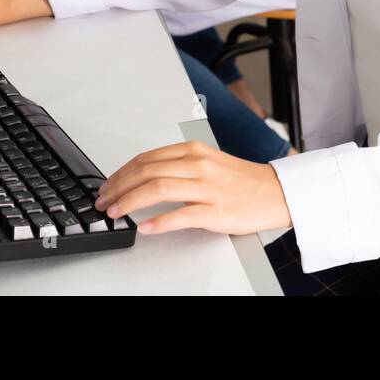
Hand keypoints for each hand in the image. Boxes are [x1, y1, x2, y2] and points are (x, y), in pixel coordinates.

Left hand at [94, 141, 291, 235]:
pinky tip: (145, 228)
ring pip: (158, 188)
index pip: (146, 158)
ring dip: (130, 201)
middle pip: (146, 171)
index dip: (121, 173)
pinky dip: (158, 222)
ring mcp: (207, 187)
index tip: (108, 185)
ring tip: (116, 212)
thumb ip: (179, 166)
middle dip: (118, 187)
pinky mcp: (215, 211)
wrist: (275, 193)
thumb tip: (144, 177)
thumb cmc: (242, 181)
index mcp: (193, 151)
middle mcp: (198, 165)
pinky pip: (181, 216)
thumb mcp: (208, 162)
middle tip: (104, 201)